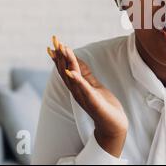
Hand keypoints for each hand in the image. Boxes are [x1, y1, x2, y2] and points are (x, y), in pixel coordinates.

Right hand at [47, 35, 127, 157]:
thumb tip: (77, 62)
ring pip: (72, 77)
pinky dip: (77, 80)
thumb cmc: (104, 106)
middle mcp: (77, 92)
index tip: (52, 44)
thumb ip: (85, 76)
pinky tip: (72, 71)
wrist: (113, 125)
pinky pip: (84, 89)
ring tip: (63, 49)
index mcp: (77, 88)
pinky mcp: (94, 102)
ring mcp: (84, 97)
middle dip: (60, 55)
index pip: (65, 70)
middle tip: (54, 40)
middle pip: (65, 71)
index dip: (59, 57)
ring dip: (67, 62)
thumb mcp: (93, 86)